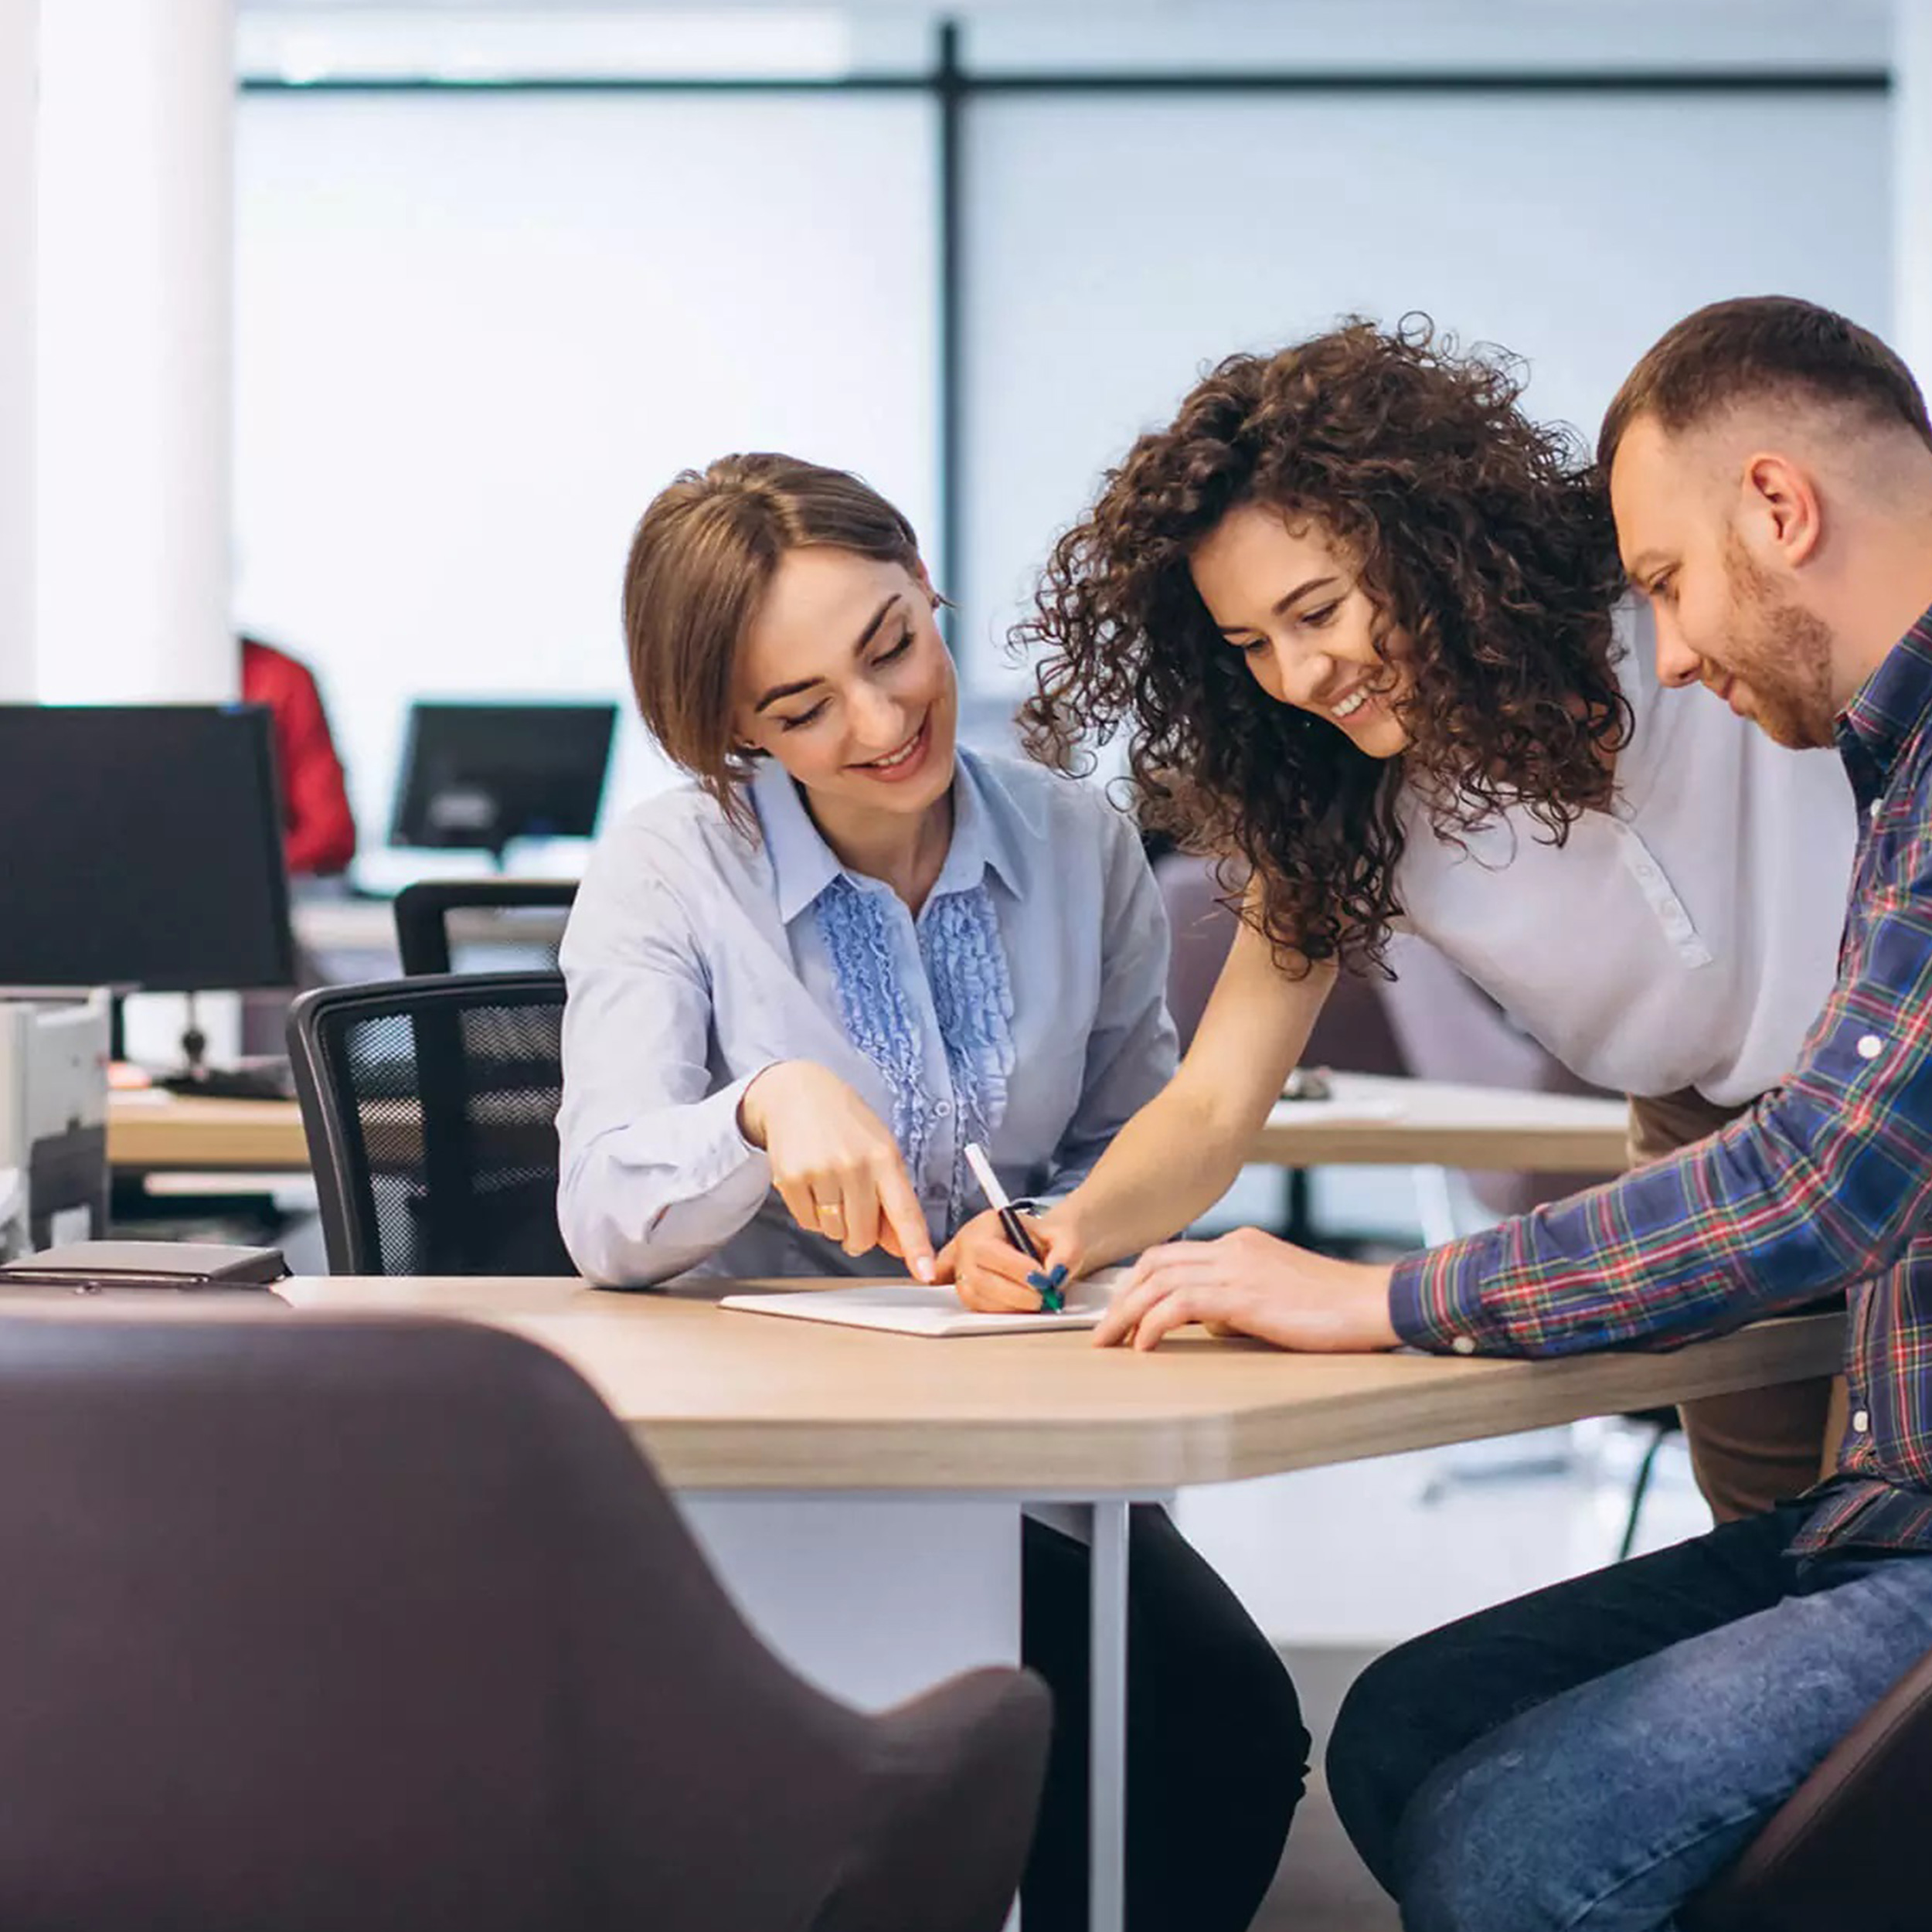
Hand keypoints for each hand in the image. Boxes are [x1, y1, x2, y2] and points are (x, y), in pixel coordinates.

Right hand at [737, 1061, 935, 1280]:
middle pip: (864, 1235)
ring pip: (835, 1232)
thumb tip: (897, 1246)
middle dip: (860, 1232)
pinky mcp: (792, 1178)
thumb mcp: (879, 1151)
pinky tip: (812, 1183)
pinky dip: (811, 1213)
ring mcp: (821, 1172)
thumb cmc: (846, 1124)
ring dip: (834, 1221)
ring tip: (831, 1184)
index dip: (916, 1247)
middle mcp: (855, 1165)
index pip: (905, 1212)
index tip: (924, 1273)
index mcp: (885, 1157)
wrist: (797, 1092)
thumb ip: (892, 1198)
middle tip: (853, 1203)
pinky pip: (808, 1223)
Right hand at [934, 1207, 1058, 1312]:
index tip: (1043, 1280)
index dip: (1014, 1268)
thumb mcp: (1067, 1236)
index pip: (987, 1248)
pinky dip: (1002, 1311)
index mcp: (987, 1223)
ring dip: (1010, 1306)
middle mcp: (968, 1244)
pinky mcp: (966, 1289)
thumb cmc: (1051, 1237)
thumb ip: (1066, 1253)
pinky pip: (976, 1307)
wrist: (1049, 1245)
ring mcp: (961, 1268)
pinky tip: (1021, 1306)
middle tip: (1045, 1297)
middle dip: (1015, 1293)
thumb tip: (1055, 1274)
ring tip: (1037, 1301)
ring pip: (975, 1297)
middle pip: (978, 1277)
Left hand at [1092, 1227, 1399, 1352]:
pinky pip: (1180, 1304)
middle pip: (1155, 1263)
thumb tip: (1209, 1324)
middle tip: (1102, 1331)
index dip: (1138, 1282)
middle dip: (1121, 1296)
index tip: (1119, 1309)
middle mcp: (1233, 1247)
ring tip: (1109, 1342)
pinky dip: (1153, 1323)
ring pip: (1159, 1281)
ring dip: (1126, 1313)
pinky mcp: (1244, 1294)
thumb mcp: (1277, 1297)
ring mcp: (1237, 1267)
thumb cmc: (1334, 1308)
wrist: (1374, 1302)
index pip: (1173, 1255)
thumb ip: (1238, 1301)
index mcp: (1240, 1244)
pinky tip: (1143, 1345)